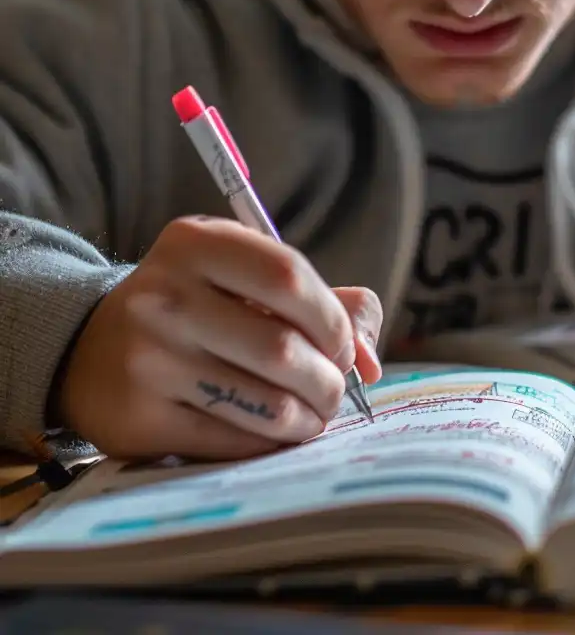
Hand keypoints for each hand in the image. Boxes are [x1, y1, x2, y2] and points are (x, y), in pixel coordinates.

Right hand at [56, 216, 382, 459]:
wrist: (90, 348)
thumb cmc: (197, 306)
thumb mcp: (246, 277)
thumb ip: (325, 300)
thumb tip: (370, 357)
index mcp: (196, 244)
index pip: (289, 276)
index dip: (333, 320)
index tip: (345, 347)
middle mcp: (164, 296)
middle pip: (283, 348)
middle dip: (328, 379)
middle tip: (333, 390)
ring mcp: (146, 359)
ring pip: (265, 403)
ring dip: (308, 418)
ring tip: (314, 415)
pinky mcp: (137, 420)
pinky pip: (232, 441)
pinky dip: (270, 443)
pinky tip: (276, 434)